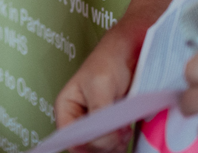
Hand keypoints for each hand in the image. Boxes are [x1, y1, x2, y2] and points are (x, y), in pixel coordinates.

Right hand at [55, 29, 135, 152]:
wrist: (131, 54)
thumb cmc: (109, 63)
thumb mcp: (99, 86)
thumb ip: (98, 114)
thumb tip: (103, 138)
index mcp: (66, 108)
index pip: (70, 138)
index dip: (88, 142)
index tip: (107, 135)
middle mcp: (78, 119)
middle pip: (86, 146)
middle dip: (104, 143)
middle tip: (120, 131)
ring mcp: (95, 124)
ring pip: (100, 148)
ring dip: (114, 145)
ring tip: (125, 129)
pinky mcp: (111, 127)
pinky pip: (112, 145)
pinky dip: (121, 143)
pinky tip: (128, 130)